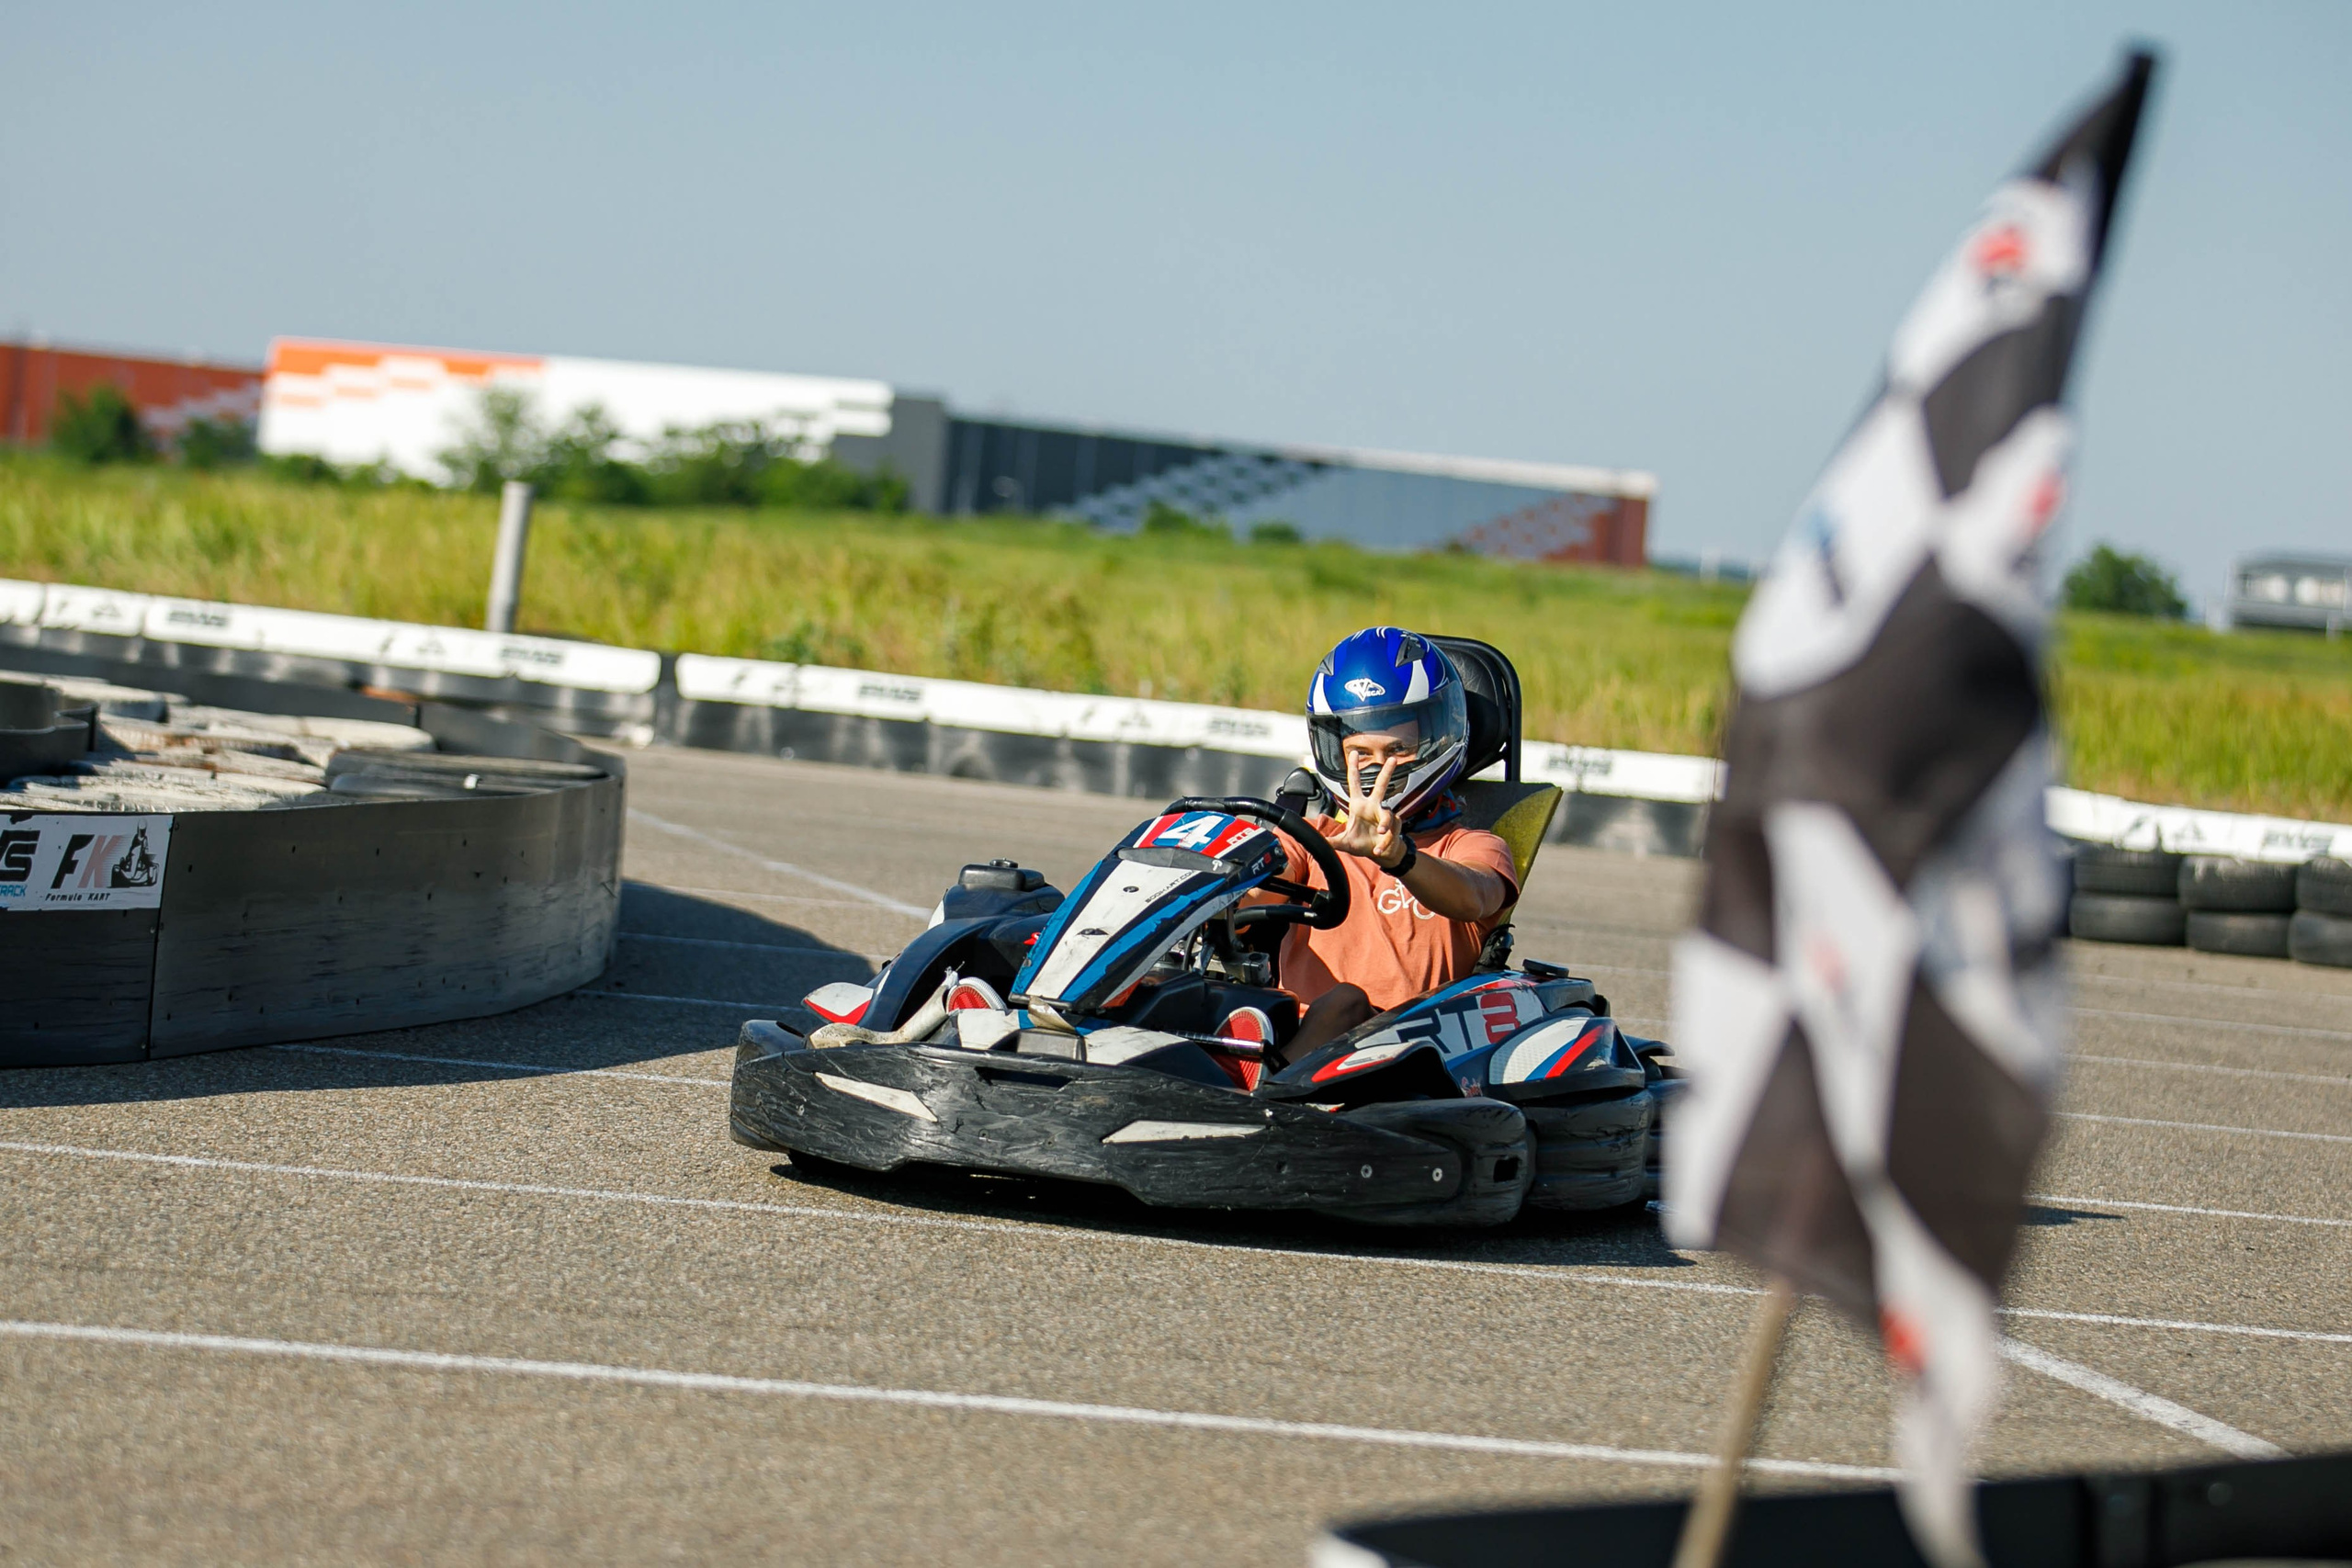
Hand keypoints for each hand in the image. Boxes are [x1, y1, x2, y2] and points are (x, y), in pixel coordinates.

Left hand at [1331, 754, 1406, 868]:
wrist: (1380, 854)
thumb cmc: (1362, 844)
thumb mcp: (1344, 843)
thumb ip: (1332, 842)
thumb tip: (1318, 842)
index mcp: (1359, 806)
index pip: (1355, 784)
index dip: (1354, 768)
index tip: (1354, 753)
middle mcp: (1373, 806)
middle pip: (1381, 785)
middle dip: (1387, 772)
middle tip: (1393, 759)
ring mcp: (1385, 815)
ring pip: (1387, 816)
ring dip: (1384, 825)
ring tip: (1380, 833)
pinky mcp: (1395, 826)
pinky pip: (1390, 832)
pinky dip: (1384, 843)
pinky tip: (1378, 850)